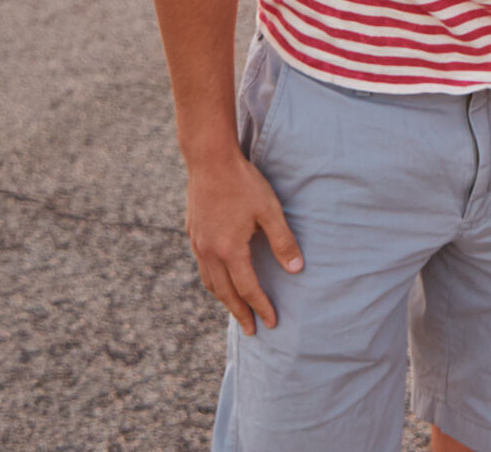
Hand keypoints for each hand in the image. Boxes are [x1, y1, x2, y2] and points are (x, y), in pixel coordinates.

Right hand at [185, 151, 302, 334]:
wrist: (210, 160)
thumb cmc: (244, 183)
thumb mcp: (270, 211)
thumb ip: (283, 242)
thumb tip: (297, 270)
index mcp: (229, 250)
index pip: (247, 289)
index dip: (261, 307)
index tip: (271, 323)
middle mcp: (209, 252)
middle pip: (225, 293)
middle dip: (240, 312)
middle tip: (252, 330)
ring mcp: (198, 244)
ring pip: (210, 282)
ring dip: (224, 299)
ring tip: (237, 309)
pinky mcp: (193, 234)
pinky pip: (203, 268)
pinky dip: (214, 281)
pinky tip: (222, 279)